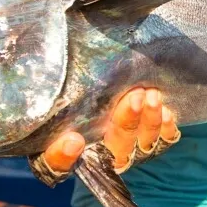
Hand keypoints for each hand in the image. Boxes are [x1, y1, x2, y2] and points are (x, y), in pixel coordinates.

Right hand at [40, 87, 179, 176]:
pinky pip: (160, 144)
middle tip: (135, 96)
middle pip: (110, 152)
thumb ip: (45, 75)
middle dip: (124, 125)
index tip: (73, 139)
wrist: (99, 89)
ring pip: (139, 149)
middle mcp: (93, 155)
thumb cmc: (65, 89)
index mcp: (58, 148)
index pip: (55, 164)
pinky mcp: (146, 143)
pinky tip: (168, 112)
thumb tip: (39, 42)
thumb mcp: (50, 84)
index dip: (63, 157)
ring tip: (153, 96)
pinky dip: (165, 131)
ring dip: (148, 124)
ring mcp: (122, 151)